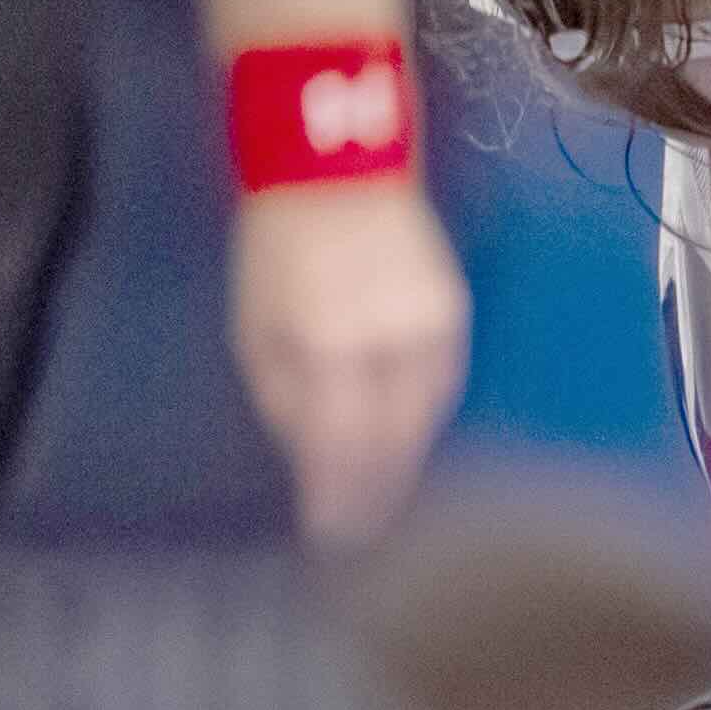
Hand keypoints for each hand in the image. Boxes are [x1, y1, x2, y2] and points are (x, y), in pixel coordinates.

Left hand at [231, 176, 466, 547]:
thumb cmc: (277, 251)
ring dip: (401, 465)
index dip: (336, 498)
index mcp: (328, 345)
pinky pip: (442, 388)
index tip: (327, 536)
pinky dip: (422, 422)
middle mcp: (388, 343)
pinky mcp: (454, 315)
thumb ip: (282, 399)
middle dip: (373, 495)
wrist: (337, 173)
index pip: (340, 447)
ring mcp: (430, 328)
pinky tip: (406, 445)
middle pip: (391, 444)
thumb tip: (311, 457)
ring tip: (382, 502)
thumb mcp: (256, 328)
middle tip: (359, 536)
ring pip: (424, 421)